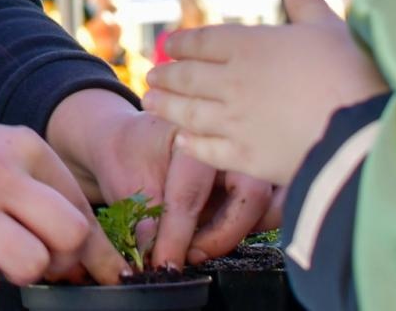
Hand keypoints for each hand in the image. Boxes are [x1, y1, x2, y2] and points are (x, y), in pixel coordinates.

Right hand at [0, 118, 125, 305]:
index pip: (82, 210)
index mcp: (20, 144)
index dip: (87, 250)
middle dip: (58, 259)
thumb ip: (47, 193)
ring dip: (16, 273)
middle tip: (31, 256)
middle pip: (69, 235)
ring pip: (30, 265)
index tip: (80, 267)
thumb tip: (100, 263)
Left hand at [45, 89, 272, 268]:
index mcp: (189, 131)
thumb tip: (162, 261)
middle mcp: (228, 141)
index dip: (177, 237)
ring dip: (243, 230)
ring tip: (205, 243)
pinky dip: (251, 226)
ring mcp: (246, 159)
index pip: (191, 193)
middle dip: (224, 234)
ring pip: (271, 203)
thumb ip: (145, 219)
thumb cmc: (126, 154)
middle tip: (193, 254)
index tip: (166, 264)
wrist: (129, 138)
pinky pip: (271, 208)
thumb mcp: (124, 182)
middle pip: (252, 193)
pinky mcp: (254, 179)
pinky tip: (218, 234)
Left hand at [142, 0, 388, 185]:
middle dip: (167, 76)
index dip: (183, 44)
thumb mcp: (327, 28)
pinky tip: (181, 140)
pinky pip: (207, 149)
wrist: (361, 132)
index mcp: (249, 46)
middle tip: (151, 77)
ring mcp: (235, 121)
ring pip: (188, 112)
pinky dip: (190, 143)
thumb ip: (305, 3)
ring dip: (166, 106)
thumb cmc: (350, 71)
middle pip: (188, 77)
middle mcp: (233, 81)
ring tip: (150, 103)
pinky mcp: (245, 157)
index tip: (171, 47)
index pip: (204, 42)